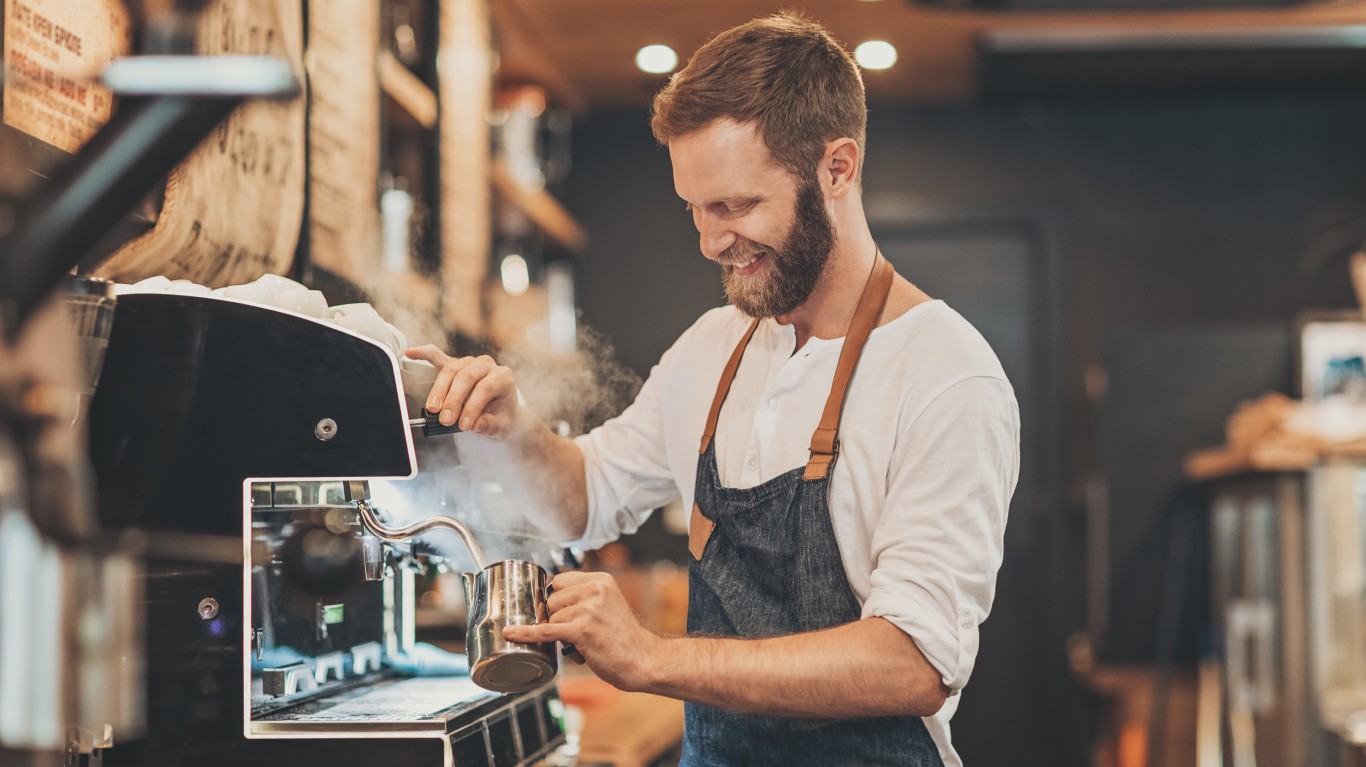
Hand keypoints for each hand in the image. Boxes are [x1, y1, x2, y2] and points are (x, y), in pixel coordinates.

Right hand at [403, 346, 521, 438]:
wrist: (499, 412)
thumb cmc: (500, 417)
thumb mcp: (501, 426)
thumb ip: (490, 425)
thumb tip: (475, 424)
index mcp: (503, 377)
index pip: (485, 388)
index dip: (473, 406)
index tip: (464, 425)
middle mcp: (486, 365)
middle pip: (466, 377)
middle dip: (453, 399)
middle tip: (445, 419)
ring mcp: (468, 362)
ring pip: (451, 370)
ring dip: (439, 390)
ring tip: (433, 409)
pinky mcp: (453, 364)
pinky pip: (437, 356)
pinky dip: (424, 354)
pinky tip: (411, 353)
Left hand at [501, 571, 663, 692]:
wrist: (643, 660)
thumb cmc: (623, 638)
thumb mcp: (608, 605)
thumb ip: (584, 597)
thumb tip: (549, 601)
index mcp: (601, 580)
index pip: (559, 581)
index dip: (556, 599)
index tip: (560, 612)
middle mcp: (595, 590)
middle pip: (552, 600)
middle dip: (558, 619)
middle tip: (579, 633)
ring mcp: (589, 609)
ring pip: (551, 618)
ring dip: (561, 635)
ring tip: (584, 644)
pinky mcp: (582, 630)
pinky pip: (546, 631)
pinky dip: (526, 633)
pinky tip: (511, 633)